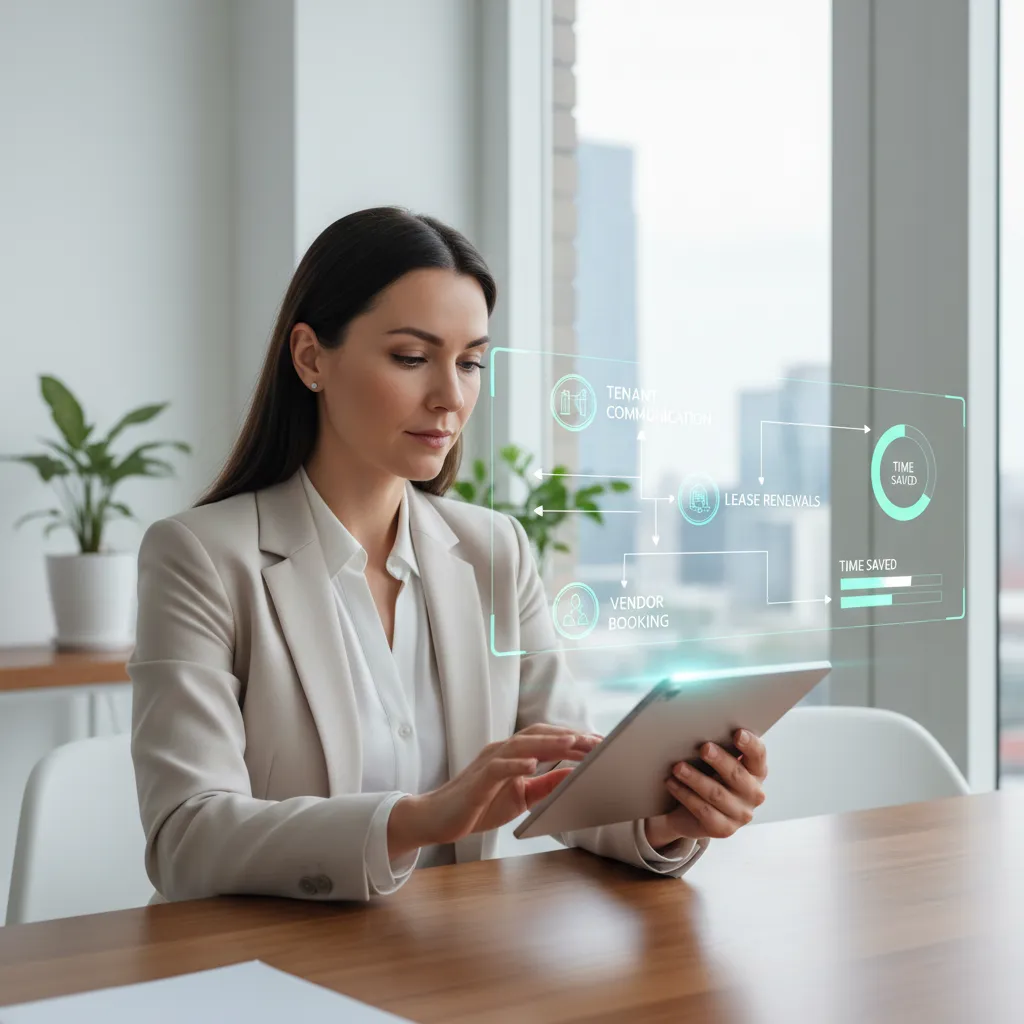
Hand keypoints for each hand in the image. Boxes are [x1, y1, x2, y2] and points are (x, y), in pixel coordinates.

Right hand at [388, 724, 600, 857]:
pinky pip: (497, 768)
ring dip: (548, 743)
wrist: (438, 818)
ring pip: (521, 745)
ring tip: (572, 743)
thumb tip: (573, 776)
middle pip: (539, 735)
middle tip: (596, 742)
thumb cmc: (479, 806)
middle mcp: (502, 751)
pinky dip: (514, 764)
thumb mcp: (521, 798)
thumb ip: (545, 785)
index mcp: (513, 754)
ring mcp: (488, 763)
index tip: (599, 742)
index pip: (547, 739)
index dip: (573, 738)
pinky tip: (531, 764)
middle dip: (568, 737)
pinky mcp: (477, 780)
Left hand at [644, 728, 767, 848]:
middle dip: (719, 760)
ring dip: (695, 778)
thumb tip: (700, 725)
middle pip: (737, 775)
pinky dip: (685, 795)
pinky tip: (672, 783)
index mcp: (756, 772)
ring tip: (677, 767)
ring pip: (716, 794)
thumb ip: (718, 747)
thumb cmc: (707, 776)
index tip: (737, 733)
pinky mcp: (724, 829)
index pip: (758, 755)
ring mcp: (740, 815)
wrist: (691, 812)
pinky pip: (703, 810)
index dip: (750, 744)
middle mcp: (754, 794)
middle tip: (703, 748)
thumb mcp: (715, 762)